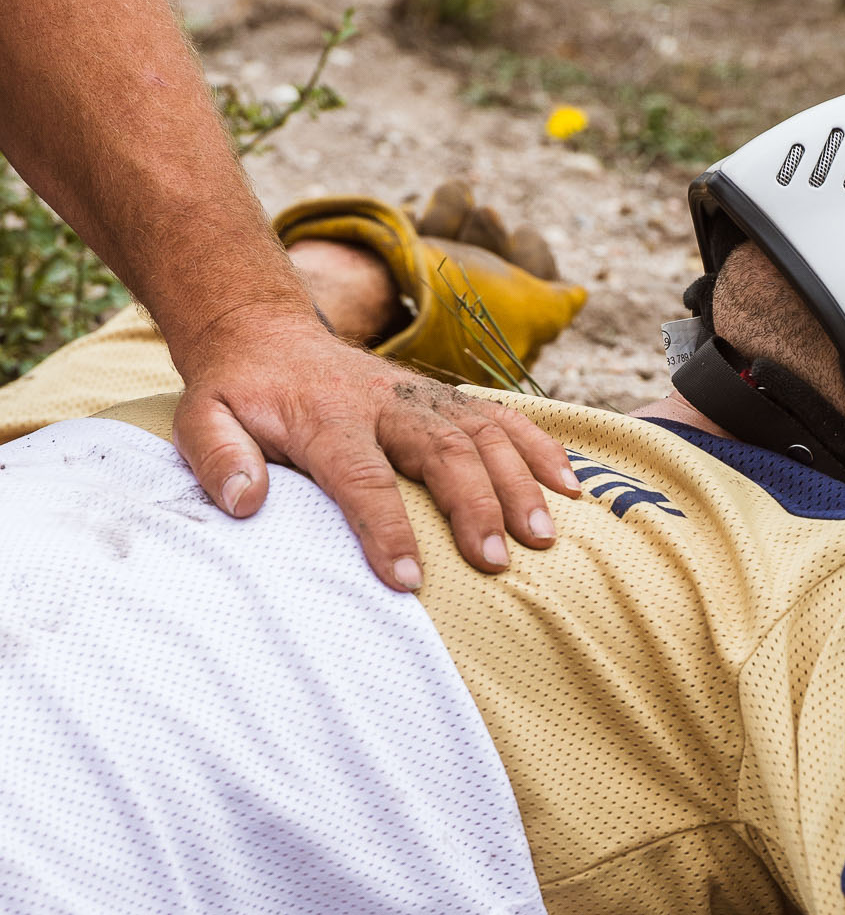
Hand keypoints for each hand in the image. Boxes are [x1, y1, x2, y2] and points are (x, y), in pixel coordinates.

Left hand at [171, 309, 580, 587]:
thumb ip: (218, 458)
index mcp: (326, 415)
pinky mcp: (446, 399)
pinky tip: (573, 487)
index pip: (361, 475)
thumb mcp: (201, 419)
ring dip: (520, 483)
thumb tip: (245, 502)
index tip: (407, 581)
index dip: (385, 529)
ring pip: (483, 433)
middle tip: (496, 562)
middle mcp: (386, 399)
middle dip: (474, 507)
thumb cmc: (238, 395)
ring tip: (545, 537)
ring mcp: (423, 395)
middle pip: (441, 451)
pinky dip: (542, 448)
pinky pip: (504, 418)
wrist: (265, 333)